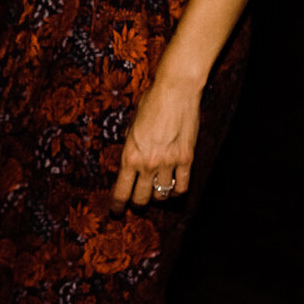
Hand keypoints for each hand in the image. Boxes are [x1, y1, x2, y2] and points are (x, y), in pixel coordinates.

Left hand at [110, 74, 202, 211]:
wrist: (175, 91)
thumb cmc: (150, 104)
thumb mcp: (131, 127)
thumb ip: (131, 148)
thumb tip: (130, 163)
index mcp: (129, 156)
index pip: (121, 191)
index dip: (118, 205)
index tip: (117, 211)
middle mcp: (147, 164)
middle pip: (141, 198)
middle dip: (138, 204)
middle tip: (137, 204)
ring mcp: (168, 163)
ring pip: (162, 195)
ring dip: (158, 197)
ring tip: (156, 194)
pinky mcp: (186, 159)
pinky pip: (182, 186)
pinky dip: (177, 191)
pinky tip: (174, 190)